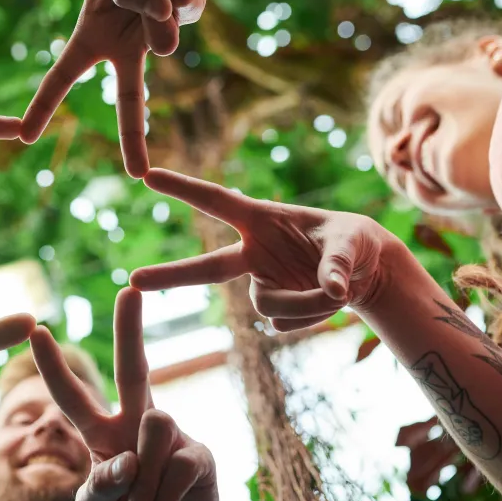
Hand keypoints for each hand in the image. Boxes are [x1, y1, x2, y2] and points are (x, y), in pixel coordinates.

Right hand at [20, 0, 197, 177]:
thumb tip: (166, 26)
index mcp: (93, 28)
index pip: (63, 74)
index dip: (43, 106)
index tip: (26, 137)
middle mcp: (128, 36)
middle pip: (128, 97)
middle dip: (133, 136)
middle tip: (137, 174)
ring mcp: (163, 27)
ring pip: (162, 38)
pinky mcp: (193, 12)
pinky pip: (185, 7)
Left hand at [30, 288, 226, 500]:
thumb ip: (96, 488)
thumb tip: (124, 461)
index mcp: (103, 433)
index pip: (73, 396)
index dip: (53, 366)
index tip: (35, 329)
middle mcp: (136, 423)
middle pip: (133, 368)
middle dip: (130, 328)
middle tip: (128, 290)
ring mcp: (171, 436)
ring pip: (154, 424)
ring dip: (142, 479)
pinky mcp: (198, 456)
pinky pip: (176, 465)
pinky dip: (160, 499)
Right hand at [131, 169, 403, 329]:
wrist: (368, 273)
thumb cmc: (354, 241)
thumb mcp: (353, 244)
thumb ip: (339, 266)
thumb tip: (334, 292)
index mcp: (261, 220)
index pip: (215, 202)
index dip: (182, 188)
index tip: (147, 175)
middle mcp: (253, 254)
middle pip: (207, 269)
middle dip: (171, 275)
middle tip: (133, 279)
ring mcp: (262, 284)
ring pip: (269, 306)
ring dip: (306, 304)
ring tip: (338, 292)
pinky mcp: (275, 311)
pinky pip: (287, 324)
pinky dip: (314, 316)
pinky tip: (330, 301)